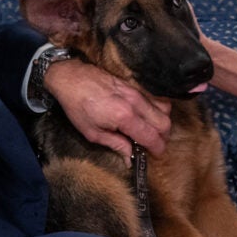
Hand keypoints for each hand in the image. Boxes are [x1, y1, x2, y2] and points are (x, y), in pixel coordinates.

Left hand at [43, 59, 171, 162]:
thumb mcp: (92, 133)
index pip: (152, 136)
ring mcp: (137, 91)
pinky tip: (147, 116)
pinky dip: (157, 109)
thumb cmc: (78, 107)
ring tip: (151, 130)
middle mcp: (135, 103)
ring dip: (162, 122)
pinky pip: (156, 98)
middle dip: (163, 137)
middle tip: (154, 144)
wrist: (71, 78)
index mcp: (124, 117)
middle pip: (164, 122)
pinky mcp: (135, 85)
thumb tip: (129, 158)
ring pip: (165, 108)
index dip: (158, 149)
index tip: (156, 155)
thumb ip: (116, 145)